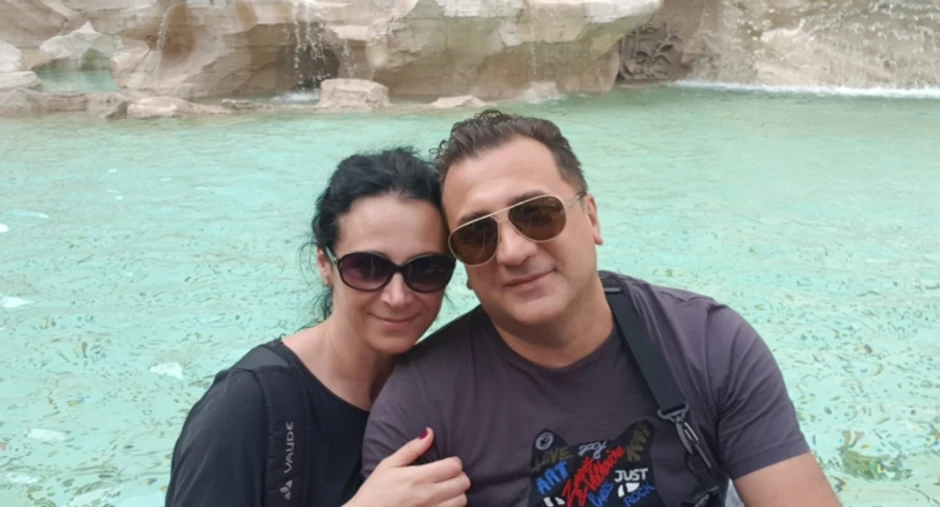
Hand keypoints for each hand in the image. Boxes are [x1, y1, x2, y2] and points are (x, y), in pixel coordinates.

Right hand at [348, 428, 469, 506]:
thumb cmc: (375, 491)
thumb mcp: (389, 465)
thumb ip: (411, 449)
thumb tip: (429, 432)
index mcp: (419, 477)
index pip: (454, 466)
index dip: (454, 462)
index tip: (446, 464)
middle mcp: (429, 495)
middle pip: (463, 482)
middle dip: (458, 477)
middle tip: (448, 477)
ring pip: (462, 500)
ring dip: (457, 494)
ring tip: (446, 491)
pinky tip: (442, 503)